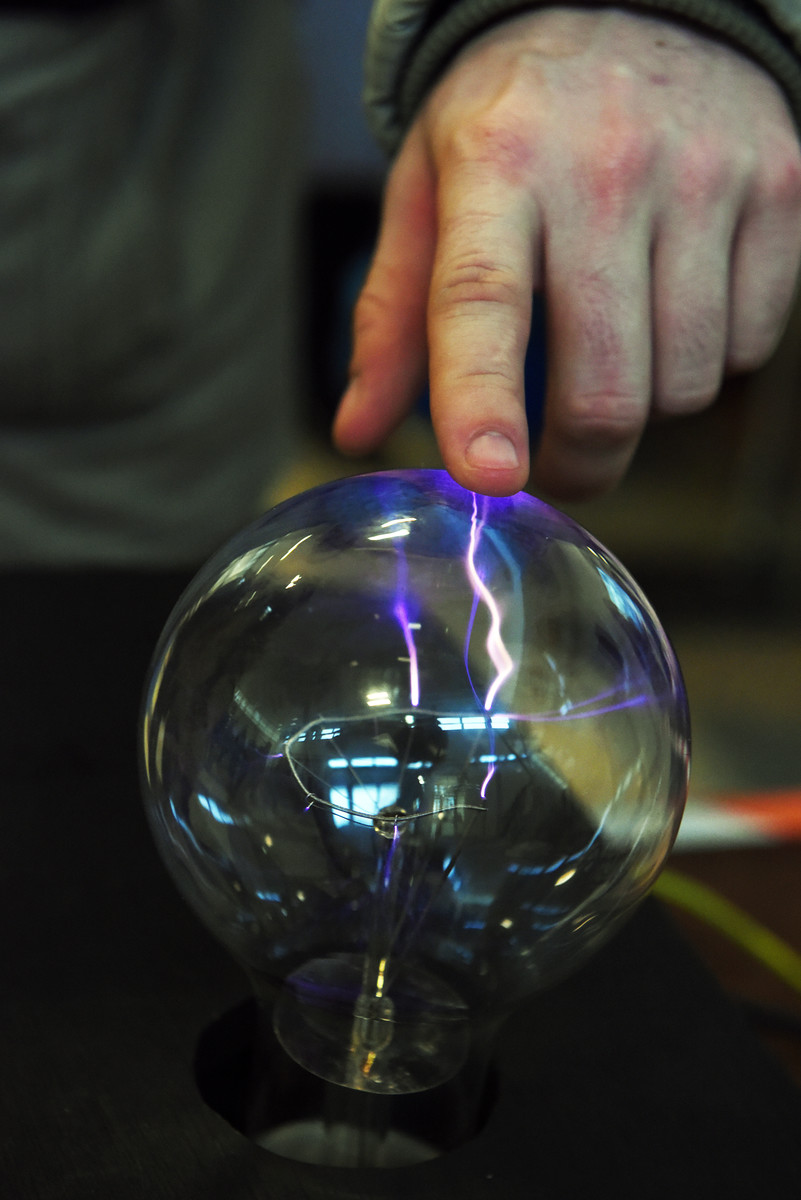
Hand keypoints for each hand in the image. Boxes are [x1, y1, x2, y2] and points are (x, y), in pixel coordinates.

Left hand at [333, 8, 800, 497]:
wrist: (636, 4)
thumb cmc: (513, 122)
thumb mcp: (427, 191)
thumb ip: (392, 317)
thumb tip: (356, 431)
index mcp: (498, 163)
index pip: (484, 301)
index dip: (484, 400)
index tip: (490, 476)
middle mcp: (608, 168)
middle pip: (607, 387)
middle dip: (580, 463)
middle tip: (556, 466)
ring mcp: (707, 177)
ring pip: (684, 386)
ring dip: (645, 409)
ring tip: (613, 355)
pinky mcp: (780, 192)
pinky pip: (746, 348)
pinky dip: (705, 361)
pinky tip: (673, 309)